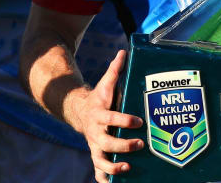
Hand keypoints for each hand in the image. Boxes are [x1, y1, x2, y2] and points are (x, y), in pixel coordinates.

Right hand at [71, 50, 142, 182]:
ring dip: (113, 166)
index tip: (139, 122)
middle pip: (107, 143)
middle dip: (123, 145)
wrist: (81, 112)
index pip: (111, 118)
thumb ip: (115, 70)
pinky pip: (98, 171)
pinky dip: (105, 178)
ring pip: (100, 161)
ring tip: (128, 167)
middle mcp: (96, 133)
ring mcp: (95, 146)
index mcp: (99, 114)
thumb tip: (124, 51)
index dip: (124, 121)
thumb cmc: (100, 98)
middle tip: (140, 144)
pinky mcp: (97, 156)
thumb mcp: (106, 84)